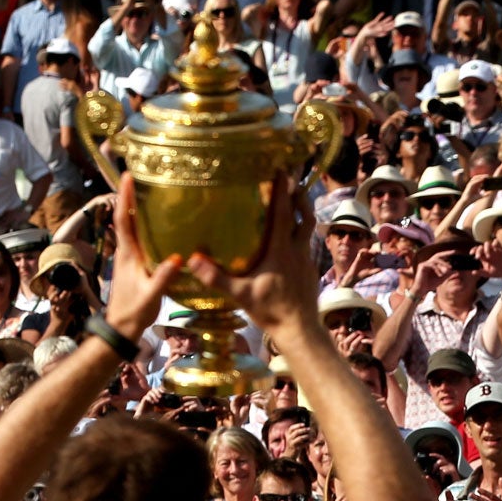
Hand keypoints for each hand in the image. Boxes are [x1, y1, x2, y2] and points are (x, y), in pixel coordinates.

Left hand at [105, 178, 186, 335]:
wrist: (120, 328)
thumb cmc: (134, 312)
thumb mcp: (151, 296)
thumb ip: (163, 278)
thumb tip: (178, 259)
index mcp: (128, 255)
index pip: (123, 220)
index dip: (125, 198)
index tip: (128, 177)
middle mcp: (125, 252)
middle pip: (124, 218)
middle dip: (129, 197)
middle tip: (138, 177)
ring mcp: (128, 258)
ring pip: (130, 227)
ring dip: (134, 209)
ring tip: (147, 193)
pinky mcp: (133, 265)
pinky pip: (137, 238)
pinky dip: (142, 226)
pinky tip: (154, 224)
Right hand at [184, 175, 320, 340]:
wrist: (300, 330)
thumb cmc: (271, 311)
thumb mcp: (240, 294)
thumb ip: (216, 277)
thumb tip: (191, 260)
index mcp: (281, 250)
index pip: (284, 212)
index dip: (282, 190)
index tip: (280, 171)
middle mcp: (297, 250)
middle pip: (304, 215)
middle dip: (299, 196)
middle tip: (291, 181)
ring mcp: (306, 260)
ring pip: (308, 229)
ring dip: (302, 213)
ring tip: (294, 202)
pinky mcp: (310, 270)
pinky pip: (307, 245)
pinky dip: (301, 234)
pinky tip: (291, 237)